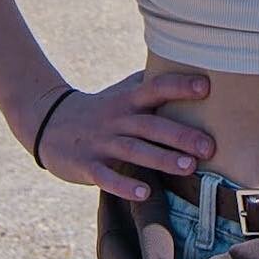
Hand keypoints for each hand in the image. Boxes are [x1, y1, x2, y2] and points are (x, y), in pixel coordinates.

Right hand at [28, 70, 215, 201]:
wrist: (48, 123)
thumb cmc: (100, 109)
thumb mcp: (121, 92)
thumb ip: (149, 82)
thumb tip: (184, 65)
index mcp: (127, 99)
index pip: (155, 87)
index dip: (180, 86)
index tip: (207, 87)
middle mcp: (116, 118)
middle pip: (150, 125)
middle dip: (180, 135)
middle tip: (209, 147)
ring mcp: (101, 142)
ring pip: (133, 150)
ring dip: (161, 159)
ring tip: (189, 168)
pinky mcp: (87, 165)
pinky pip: (106, 176)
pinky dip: (125, 185)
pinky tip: (144, 193)